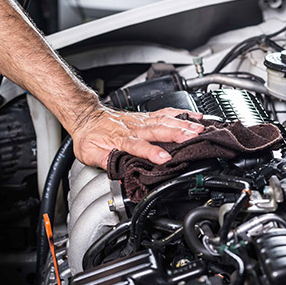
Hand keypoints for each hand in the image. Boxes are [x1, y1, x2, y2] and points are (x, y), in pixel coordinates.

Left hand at [70, 106, 203, 168]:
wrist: (86, 116)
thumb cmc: (90, 136)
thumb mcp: (89, 154)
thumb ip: (104, 162)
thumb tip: (118, 172)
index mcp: (120, 139)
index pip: (138, 146)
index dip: (151, 152)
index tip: (164, 158)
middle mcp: (134, 128)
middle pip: (157, 130)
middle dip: (176, 133)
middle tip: (193, 137)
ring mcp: (141, 120)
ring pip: (164, 120)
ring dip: (182, 124)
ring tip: (199, 128)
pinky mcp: (146, 116)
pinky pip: (165, 113)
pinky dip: (181, 113)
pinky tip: (195, 116)